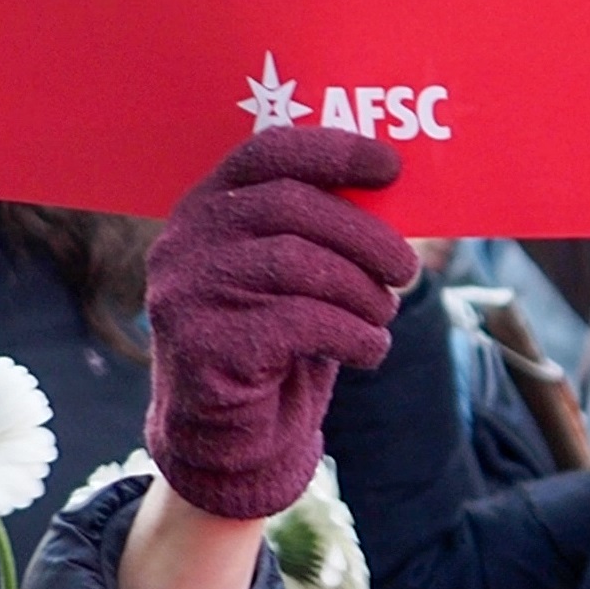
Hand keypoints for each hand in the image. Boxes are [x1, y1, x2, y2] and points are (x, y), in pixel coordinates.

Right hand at [142, 128, 418, 519]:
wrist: (226, 436)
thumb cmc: (273, 342)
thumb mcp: (293, 276)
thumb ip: (318, 231)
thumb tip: (392, 190)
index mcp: (207, 205)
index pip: (268, 152)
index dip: (334, 152)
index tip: (391, 167)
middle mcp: (184, 240)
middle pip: (289, 205)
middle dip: (363, 235)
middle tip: (405, 268)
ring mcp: (184, 292)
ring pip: (296, 264)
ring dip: (360, 291)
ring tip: (382, 315)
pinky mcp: (201, 345)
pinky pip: (298, 323)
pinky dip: (352, 335)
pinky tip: (368, 350)